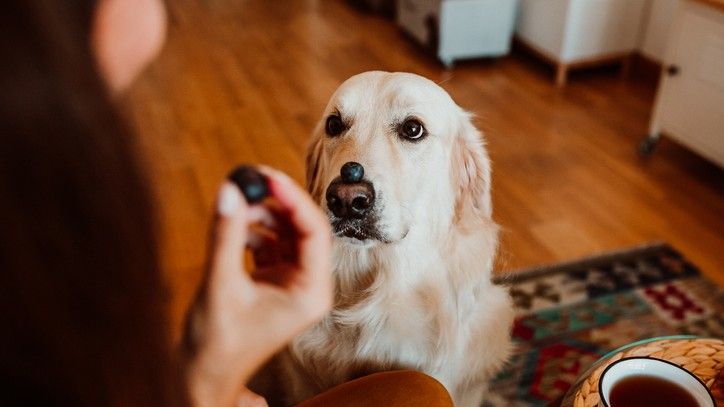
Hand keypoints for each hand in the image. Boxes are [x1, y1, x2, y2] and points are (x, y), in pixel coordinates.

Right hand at [182, 167, 332, 406]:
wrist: (203, 377)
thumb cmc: (216, 345)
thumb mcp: (220, 285)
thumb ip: (226, 235)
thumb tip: (230, 189)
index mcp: (311, 293)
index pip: (315, 232)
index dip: (294, 200)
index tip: (268, 177)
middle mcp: (308, 286)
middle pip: (303, 229)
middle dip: (278, 203)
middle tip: (252, 179)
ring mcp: (292, 283)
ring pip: (286, 234)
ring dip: (263, 216)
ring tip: (237, 207)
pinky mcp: (275, 281)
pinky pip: (271, 244)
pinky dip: (254, 232)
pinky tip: (235, 230)